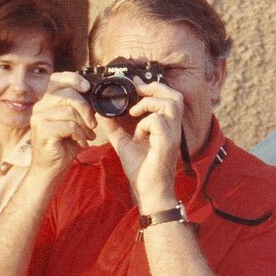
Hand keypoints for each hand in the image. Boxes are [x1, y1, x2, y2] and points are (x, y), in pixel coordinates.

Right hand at [27, 72, 97, 178]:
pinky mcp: (42, 131)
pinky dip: (80, 135)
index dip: (74, 79)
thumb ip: (77, 104)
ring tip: (87, 136)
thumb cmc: (63, 145)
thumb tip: (92, 91)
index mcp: (46, 101)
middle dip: (86, 109)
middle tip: (92, 124)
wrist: (51, 169)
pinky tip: (80, 143)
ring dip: (84, 126)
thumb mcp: (73, 120)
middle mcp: (39, 107)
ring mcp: (38, 119)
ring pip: (70, 111)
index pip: (57, 79)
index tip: (87, 88)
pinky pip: (69, 126)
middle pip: (68, 95)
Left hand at [100, 77, 182, 209]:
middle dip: (154, 89)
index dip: (152, 87)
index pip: (167, 97)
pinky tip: (138, 136)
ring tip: (133, 113)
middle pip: (174, 95)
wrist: (147, 190)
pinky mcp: (168, 143)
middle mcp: (173, 127)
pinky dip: (144, 124)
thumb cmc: (141, 168)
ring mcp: (173, 134)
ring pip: (171, 103)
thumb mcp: (123, 142)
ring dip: (149, 104)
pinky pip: (158, 121)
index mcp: (165, 125)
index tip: (134, 84)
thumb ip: (114, 127)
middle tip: (136, 92)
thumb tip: (101, 112)